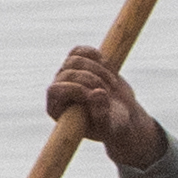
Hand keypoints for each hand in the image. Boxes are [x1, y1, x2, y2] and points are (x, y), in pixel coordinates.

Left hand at [46, 45, 163, 167]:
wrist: (122, 113)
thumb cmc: (113, 125)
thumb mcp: (110, 126)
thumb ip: (102, 114)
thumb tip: (97, 93)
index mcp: (56, 108)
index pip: (55, 89)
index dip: (75, 88)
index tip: (98, 94)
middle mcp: (58, 90)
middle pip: (67, 73)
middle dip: (92, 79)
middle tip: (110, 91)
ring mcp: (67, 74)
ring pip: (75, 60)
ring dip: (98, 69)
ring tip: (112, 84)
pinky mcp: (77, 63)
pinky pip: (80, 50)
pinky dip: (95, 55)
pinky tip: (106, 65)